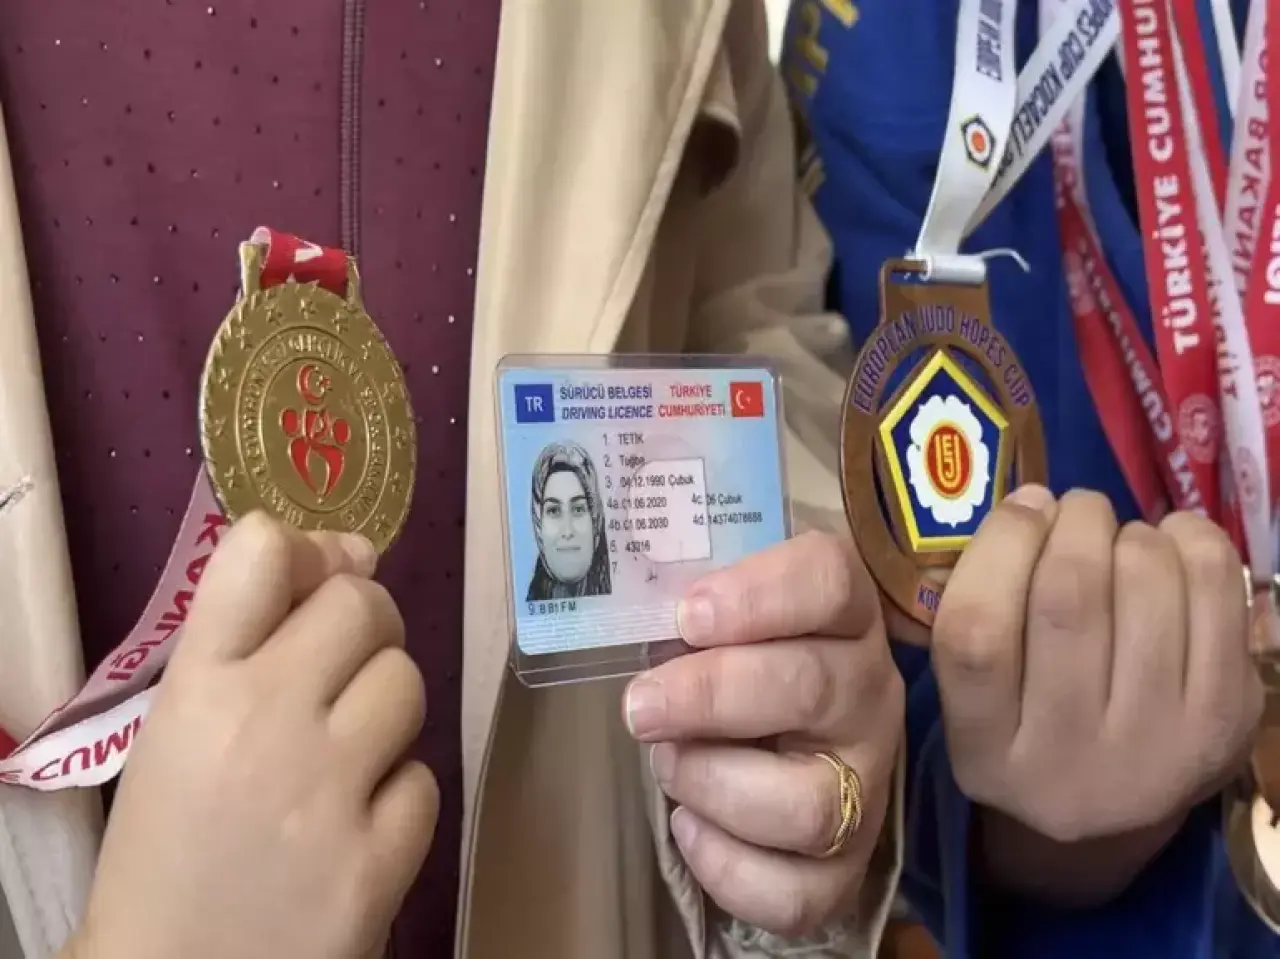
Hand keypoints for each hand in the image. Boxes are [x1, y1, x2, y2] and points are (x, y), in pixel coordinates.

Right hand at [71, 514, 437, 958]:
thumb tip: (355, 552)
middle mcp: (267, 722)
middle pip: (364, 605)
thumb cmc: (167, 846)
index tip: (310, 580)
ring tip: (344, 750)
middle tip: (341, 666)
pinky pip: (424, 779)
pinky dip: (397, 793)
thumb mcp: (177, 728)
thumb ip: (250, 637)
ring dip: (384, 704)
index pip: (264, 552)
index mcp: (198, 689)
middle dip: (364, 622)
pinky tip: (357, 821)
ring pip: (407, 683)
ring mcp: (327, 794)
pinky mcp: (378, 861)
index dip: (304, 551)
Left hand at [624, 531, 903, 935]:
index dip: (757, 597)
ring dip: (713, 783)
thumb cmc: (746, 660)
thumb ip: (697, 604)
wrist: (791, 740)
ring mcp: (866, 784)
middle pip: (809, 687)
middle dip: (709, 696)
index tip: (687, 615)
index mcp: (845, 616)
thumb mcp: (731, 614)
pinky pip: (797, 892)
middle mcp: (870, 695)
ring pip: (809, 804)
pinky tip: (688, 826)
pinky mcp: (846, 866)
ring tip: (667, 763)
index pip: (829, 582)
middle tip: (640, 705)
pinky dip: (726, 866)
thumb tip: (629, 610)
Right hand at [933, 486, 1259, 898]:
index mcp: (985, 751)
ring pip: (1145, 580)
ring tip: (1119, 542)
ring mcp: (1158, 745)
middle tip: (1075, 510)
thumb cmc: (1024, 729)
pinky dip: (1190, 539)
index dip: (1000, 546)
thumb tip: (1033, 504)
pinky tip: (1170, 546)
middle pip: (1069, 597)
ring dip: (1130, 531)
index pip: (978, 633)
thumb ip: (978, 611)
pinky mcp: (1226, 718)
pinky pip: (1216, 586)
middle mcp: (1069, 761)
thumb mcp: (973, 698)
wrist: (1109, 815)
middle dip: (1074, 522)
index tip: (1021, 509)